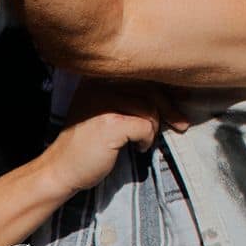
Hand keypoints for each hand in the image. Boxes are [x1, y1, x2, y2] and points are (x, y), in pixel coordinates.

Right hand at [40, 79, 188, 194]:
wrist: (60, 170)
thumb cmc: (89, 144)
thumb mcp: (107, 111)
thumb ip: (130, 98)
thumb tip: (173, 92)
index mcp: (97, 78)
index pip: (140, 74)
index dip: (166, 86)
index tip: (184, 96)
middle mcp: (98, 84)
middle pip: (148, 88)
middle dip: (169, 107)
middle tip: (182, 124)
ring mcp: (103, 102)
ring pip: (149, 108)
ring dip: (153, 128)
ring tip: (144, 141)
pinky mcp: (110, 123)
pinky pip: (145, 126)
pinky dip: (147, 139)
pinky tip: (138, 148)